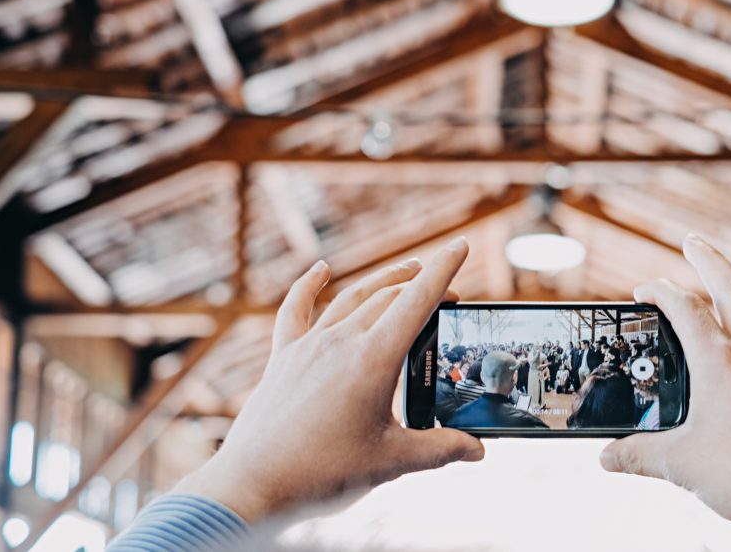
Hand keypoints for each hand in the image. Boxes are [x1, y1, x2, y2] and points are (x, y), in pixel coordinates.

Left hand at [175, 237, 483, 521]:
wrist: (252, 486)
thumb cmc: (322, 474)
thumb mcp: (391, 463)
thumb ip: (440, 450)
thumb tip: (478, 451)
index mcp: (373, 360)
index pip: (417, 301)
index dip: (443, 269)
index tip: (461, 245)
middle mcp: (341, 342)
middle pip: (389, 296)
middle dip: (423, 283)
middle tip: (448, 292)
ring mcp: (309, 346)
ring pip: (352, 296)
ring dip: (383, 279)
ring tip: (407, 271)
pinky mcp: (283, 358)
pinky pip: (296, 310)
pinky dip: (310, 285)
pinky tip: (321, 269)